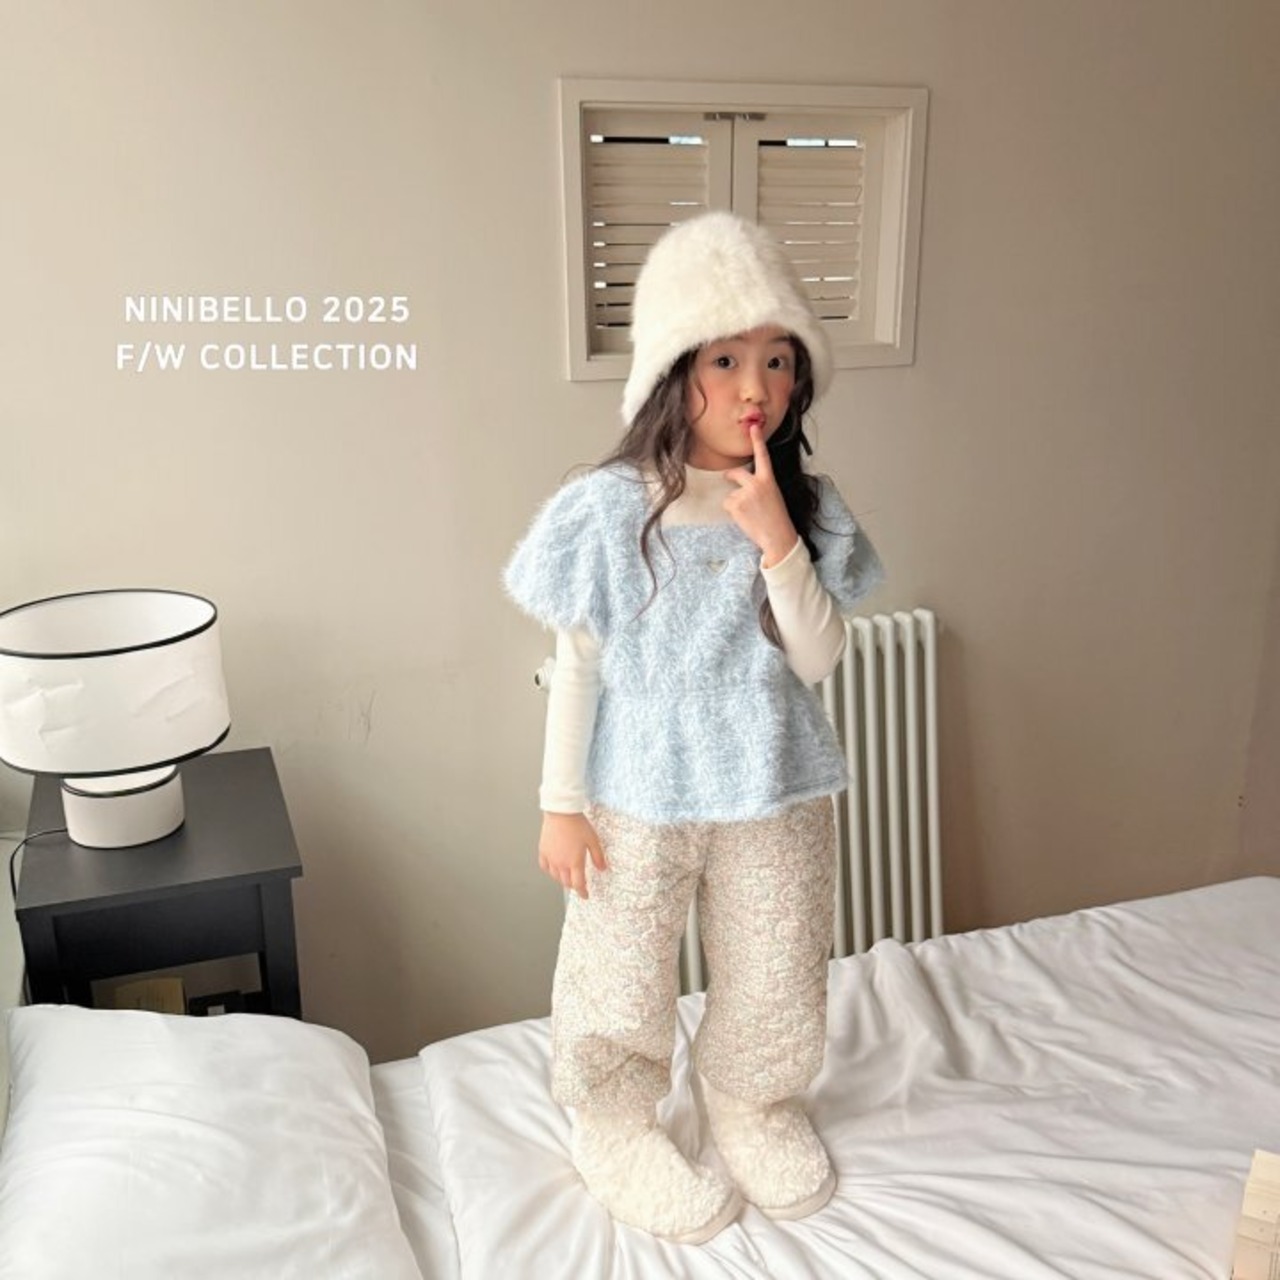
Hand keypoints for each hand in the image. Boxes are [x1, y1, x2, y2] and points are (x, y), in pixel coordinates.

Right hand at [538, 811, 606, 898]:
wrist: (561, 812)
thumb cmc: (577, 824)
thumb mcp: (593, 840)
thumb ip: (598, 856)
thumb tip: (602, 868)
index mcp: (575, 862)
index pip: (578, 884)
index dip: (583, 892)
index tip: (585, 895)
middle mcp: (561, 863)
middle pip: (566, 882)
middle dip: (574, 885)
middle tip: (579, 883)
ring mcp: (551, 858)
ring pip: (555, 876)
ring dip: (562, 879)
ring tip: (568, 876)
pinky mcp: (543, 850)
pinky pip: (545, 866)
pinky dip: (550, 871)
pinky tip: (554, 868)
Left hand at [723, 423, 799, 567]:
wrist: (778, 536)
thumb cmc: (777, 519)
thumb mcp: (773, 496)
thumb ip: (761, 486)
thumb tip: (743, 486)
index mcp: (769, 480)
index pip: (763, 456)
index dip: (757, 440)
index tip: (754, 427)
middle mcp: (756, 483)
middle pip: (736, 473)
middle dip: (730, 476)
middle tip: (727, 478)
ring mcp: (745, 493)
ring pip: (730, 495)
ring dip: (735, 504)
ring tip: (750, 515)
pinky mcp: (736, 504)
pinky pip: (727, 505)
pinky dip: (732, 513)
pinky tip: (745, 519)